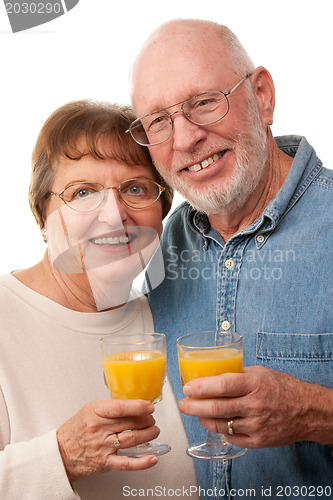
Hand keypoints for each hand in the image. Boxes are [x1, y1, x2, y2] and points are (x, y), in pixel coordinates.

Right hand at [57, 400, 158, 481]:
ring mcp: (102, 446)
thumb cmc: (78, 429)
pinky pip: (126, 463)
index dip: (138, 407)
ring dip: (148, 434)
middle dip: (146, 420)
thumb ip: (111, 407)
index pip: (120, 408)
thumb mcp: (90, 410)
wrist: (62, 451)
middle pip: (129, 423)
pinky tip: (152, 458)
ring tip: (154, 430)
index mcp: (95, 412)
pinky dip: (142, 462)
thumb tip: (135, 405)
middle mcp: (99, 429)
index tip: (149, 407)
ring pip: (132, 439)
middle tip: (151, 418)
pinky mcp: (105, 462)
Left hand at [178, 366, 332, 448]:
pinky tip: (217, 423)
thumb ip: (237, 373)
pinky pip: (231, 437)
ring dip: (203, 419)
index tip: (187, 387)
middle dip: (193, 407)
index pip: (222, 386)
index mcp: (254, 384)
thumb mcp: (261, 372)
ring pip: (220, 425)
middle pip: (216, 408)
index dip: (201, 387)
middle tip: (183, 404)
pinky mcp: (258, 441)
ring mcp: (256, 425)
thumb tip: (213, 373)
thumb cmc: (284, 388)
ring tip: (197, 413)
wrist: (307, 411)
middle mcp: (254, 405)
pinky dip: (221, 430)